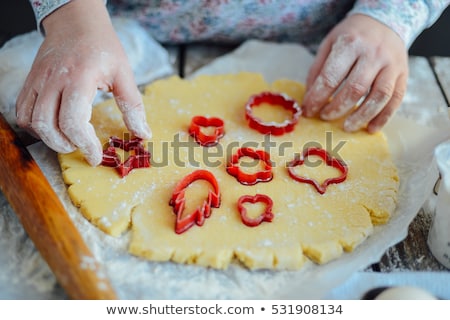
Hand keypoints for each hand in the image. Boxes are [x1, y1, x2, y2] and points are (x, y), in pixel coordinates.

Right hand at [15, 0, 150, 165]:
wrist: (77, 22)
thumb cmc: (103, 47)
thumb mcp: (124, 74)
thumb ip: (133, 106)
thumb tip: (143, 134)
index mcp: (80, 77)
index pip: (73, 120)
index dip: (85, 144)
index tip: (96, 156)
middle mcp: (54, 79)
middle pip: (48, 125)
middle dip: (66, 145)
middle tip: (84, 148)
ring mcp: (39, 80)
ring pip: (31, 121)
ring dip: (49, 139)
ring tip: (69, 141)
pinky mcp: (30, 82)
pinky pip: (22, 111)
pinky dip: (34, 127)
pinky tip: (53, 128)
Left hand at [302, 14, 407, 132]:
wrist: (384, 22)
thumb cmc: (351, 37)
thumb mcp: (329, 44)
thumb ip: (317, 70)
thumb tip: (309, 100)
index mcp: (351, 43)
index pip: (331, 77)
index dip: (317, 98)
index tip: (309, 111)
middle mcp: (374, 53)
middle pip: (355, 88)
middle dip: (337, 108)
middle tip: (325, 117)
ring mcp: (391, 64)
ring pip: (379, 96)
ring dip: (361, 116)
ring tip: (347, 127)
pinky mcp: (403, 74)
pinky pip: (395, 99)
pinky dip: (383, 117)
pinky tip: (371, 128)